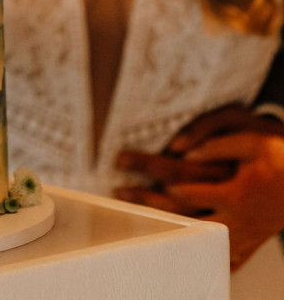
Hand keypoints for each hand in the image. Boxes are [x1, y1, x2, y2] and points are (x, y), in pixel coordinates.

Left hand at [114, 104, 283, 269]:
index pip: (179, 180)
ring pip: (191, 233)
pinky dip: (188, 248)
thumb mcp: (246, 133)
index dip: (148, 167)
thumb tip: (177, 145)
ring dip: (160, 223)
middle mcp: (235, 217)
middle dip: (144, 200)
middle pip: (179, 212)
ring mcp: (239, 234)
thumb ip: (211, 137)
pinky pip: (211, 251)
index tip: (122, 159)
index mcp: (234, 189)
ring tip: (133, 211)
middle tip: (117, 189)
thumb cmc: (275, 151)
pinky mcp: (244, 243)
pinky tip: (168, 243)